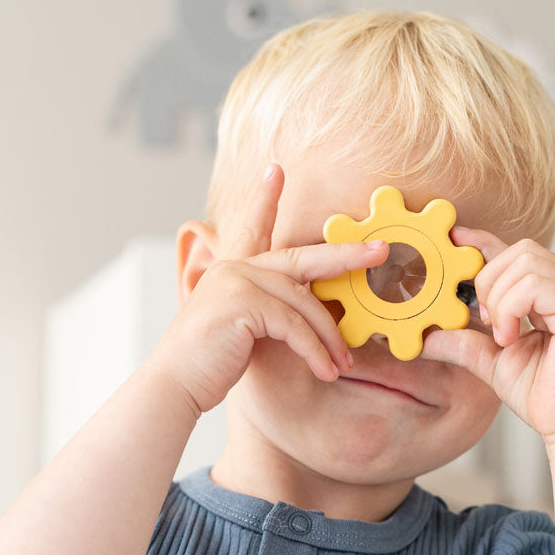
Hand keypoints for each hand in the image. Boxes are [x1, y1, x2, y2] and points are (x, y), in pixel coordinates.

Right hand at [147, 163, 389, 416]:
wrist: (174, 384)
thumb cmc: (209, 362)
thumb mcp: (243, 328)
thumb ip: (269, 310)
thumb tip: (310, 309)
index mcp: (233, 269)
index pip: (253, 228)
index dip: (265, 200)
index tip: (275, 170)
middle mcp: (236, 267)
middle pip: (304, 257)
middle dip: (347, 254)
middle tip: (380, 249)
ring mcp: (238, 280)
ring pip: (305, 303)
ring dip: (330, 338)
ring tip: (343, 364)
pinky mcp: (244, 303)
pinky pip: (295, 326)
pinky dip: (315, 351)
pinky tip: (326, 372)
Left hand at [420, 227, 554, 444]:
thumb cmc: (541, 394)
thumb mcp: (491, 361)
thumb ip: (462, 342)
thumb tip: (425, 336)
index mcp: (554, 293)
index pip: (516, 253)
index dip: (484, 243)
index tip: (454, 240)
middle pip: (520, 249)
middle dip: (488, 280)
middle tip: (486, 321)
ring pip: (526, 262)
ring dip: (499, 298)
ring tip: (501, 335)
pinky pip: (536, 284)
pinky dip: (512, 308)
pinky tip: (510, 338)